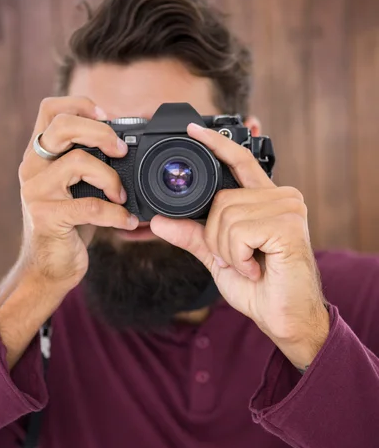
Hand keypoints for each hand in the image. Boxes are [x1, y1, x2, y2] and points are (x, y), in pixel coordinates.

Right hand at [18, 96, 138, 289]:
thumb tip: (128, 142)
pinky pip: (90, 206)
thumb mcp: (76, 187)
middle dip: (100, 132)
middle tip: (122, 150)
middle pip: (62, 126)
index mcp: (39, 155)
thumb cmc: (70, 224)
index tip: (109, 117)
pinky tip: (127, 220)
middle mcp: (32, 168)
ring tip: (122, 196)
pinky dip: (115, 213)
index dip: (81, 105)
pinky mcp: (47, 217)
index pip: (50, 109)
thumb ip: (89, 162)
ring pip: (78, 162)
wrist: (51, 267)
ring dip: (111, 177)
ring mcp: (36, 192)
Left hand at [150, 123, 329, 368]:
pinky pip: (238, 231)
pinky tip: (256, 268)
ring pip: (226, 215)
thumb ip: (192, 235)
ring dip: (226, 249)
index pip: (239, 161)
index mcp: (266, 199)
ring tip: (248, 263)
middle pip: (221, 198)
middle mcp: (282, 196)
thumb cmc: (259, 286)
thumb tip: (158, 221)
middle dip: (216, 236)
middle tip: (237, 257)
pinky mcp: (289, 225)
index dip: (216, 144)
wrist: (284, 317)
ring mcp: (288, 208)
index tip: (192, 129)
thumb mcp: (218, 256)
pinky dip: (237, 257)